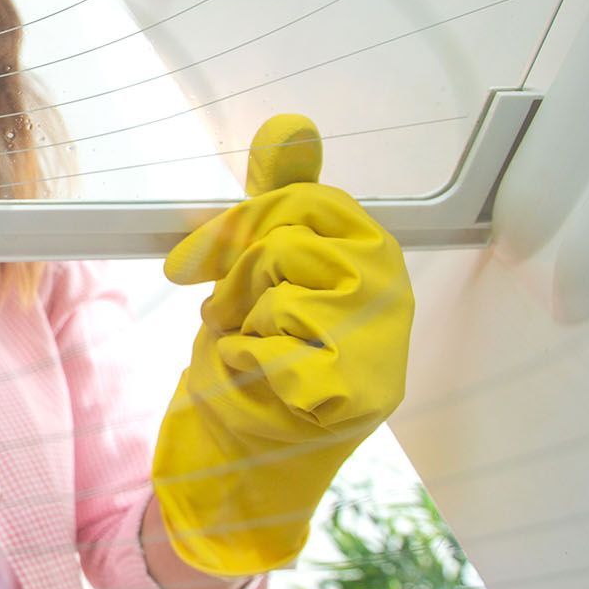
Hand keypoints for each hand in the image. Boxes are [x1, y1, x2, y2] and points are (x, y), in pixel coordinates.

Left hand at [151, 115, 413, 576]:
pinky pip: (267, 342)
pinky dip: (242, 364)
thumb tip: (291, 125)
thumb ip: (276, 201)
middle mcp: (393, 303)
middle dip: (238, 275)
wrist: (233, 462)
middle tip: (231, 317)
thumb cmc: (251, 364)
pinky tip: (259, 387)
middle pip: (289, 236)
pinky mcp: (354, 396)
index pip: (308, 202)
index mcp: (376, 265)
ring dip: (242, 319)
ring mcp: (382, 350)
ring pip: (281, 284)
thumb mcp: (256, 271)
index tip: (194, 263)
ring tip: (253, 351)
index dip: (241, 228)